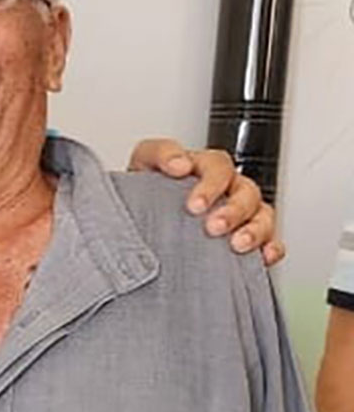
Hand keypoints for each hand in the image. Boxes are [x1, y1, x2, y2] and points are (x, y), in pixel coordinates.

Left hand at [127, 138, 284, 266]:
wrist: (140, 224)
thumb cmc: (146, 193)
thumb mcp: (145, 164)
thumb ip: (160, 154)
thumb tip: (178, 164)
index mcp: (206, 170)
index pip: (220, 167)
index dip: (211, 184)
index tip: (194, 205)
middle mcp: (228, 190)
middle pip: (246, 192)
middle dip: (233, 211)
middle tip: (213, 227)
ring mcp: (241, 215)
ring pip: (263, 215)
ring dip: (254, 230)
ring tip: (237, 245)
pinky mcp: (247, 240)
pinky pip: (271, 241)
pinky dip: (272, 247)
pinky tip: (263, 257)